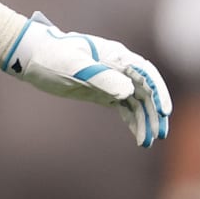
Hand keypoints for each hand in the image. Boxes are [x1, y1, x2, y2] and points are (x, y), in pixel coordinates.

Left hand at [5, 12, 172, 147]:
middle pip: (146, 91)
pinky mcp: (104, 92)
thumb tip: (128, 91)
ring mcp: (113, 80)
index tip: (164, 111)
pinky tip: (138, 137)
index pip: (146, 74)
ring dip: (145, 121)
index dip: (159, 92)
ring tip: (147, 142)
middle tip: (160, 135)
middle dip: (155, 113)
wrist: (35, 57)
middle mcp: (119, 68)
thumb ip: (100, 77)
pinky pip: (125, 107)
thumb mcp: (74, 66)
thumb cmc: (53, 56)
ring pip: (137, 102)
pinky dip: (133, 121)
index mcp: (116, 56)